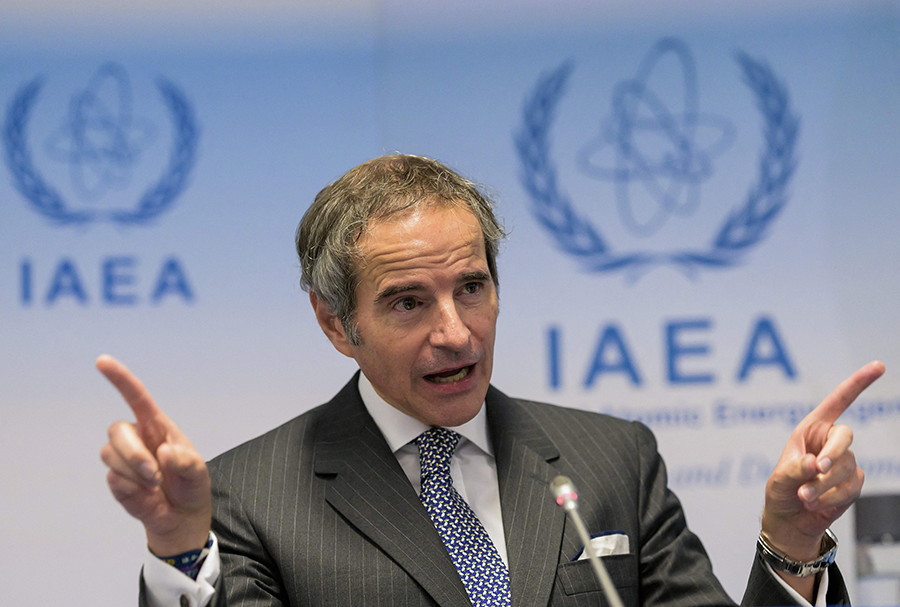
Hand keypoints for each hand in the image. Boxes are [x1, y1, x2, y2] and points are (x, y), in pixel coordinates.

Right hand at [98, 354, 211, 555]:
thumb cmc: (191, 485)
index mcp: (157, 426)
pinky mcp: (117, 481)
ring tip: (155, 485)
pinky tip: (147, 495)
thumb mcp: (198, 472)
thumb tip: (164, 453)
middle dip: (133, 453)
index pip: (136, 397)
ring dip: (135, 473)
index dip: (120, 378)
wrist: (182, 517)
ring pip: (111, 455)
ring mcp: (123, 460)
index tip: (102, 361)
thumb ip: (186, 461)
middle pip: (116, 430)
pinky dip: (133, 490)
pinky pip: (113, 480)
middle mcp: (137, 438)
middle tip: (154, 474)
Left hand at [762, 360, 883, 564]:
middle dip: (831, 454)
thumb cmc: (780, 493)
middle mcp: (830, 441)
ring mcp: (844, 462)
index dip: (858, 383)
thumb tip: (814, 465)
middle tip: (815, 470)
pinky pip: (851, 486)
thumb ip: (794, 470)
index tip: (879, 366)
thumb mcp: (779, 479)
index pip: (838, 401)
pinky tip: (816, 503)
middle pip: (845, 436)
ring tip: (805, 496)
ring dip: (824, 485)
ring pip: (846, 466)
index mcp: (811, 429)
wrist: (790, 521)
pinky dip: (832, 497)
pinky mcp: (852, 483)